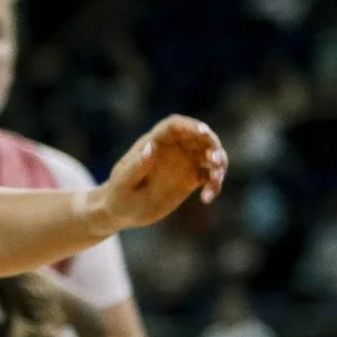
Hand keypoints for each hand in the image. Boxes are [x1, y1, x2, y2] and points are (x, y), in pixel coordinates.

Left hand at [99, 115, 226, 228]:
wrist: (122, 211)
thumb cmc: (118, 195)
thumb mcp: (123, 183)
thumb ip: (136, 166)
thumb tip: (151, 147)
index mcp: (154, 142)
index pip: (175, 125)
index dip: (191, 125)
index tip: (203, 132)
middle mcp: (172, 149)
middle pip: (200, 137)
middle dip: (212, 144)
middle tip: (215, 161)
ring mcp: (184, 162)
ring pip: (210, 155)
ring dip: (219, 164)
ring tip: (215, 179)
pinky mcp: (191, 179)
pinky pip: (209, 175)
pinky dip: (214, 183)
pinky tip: (206, 198)